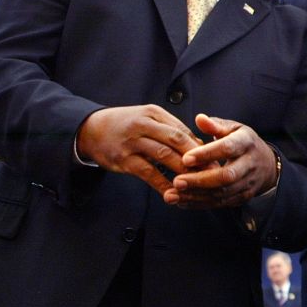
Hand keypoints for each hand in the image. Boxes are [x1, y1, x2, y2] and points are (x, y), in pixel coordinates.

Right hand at [76, 105, 203, 196]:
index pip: (183, 130)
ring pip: (164, 156)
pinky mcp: (123, 159)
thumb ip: (171, 130)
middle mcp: (143, 124)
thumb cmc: (126, 126)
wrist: (91, 130)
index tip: (215, 160)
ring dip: (183, 171)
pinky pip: (148, 173)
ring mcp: (132, 142)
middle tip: (213, 172)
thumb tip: (200, 147)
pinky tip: (173, 194)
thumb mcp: (148, 119)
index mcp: (154, 113)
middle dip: (197, 158)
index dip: (200, 146)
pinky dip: (162, 184)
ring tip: (198, 184)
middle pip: (177, 140)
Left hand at [165, 113, 277, 208]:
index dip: (207, 154)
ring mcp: (247, 183)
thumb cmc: (243, 142)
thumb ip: (215, 125)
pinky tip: (182, 201)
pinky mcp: (242, 198)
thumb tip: (199, 118)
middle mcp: (249, 165)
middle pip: (226, 176)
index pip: (227, 148)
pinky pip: (220, 204)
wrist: (267, 165)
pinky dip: (200, 204)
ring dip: (196, 196)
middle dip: (200, 181)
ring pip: (222, 193)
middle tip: (177, 181)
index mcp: (246, 143)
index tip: (185, 158)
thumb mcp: (233, 128)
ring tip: (174, 195)